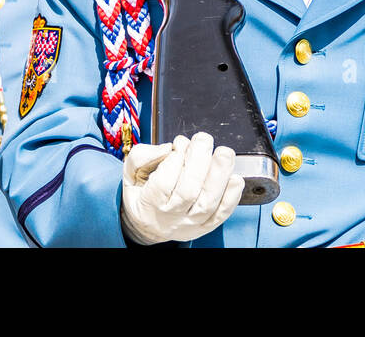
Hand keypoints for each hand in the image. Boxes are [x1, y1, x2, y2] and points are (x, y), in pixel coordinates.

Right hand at [119, 132, 244, 244]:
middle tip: (203, 139)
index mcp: (149, 203)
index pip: (164, 182)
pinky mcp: (207, 225)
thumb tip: (166, 148)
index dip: (175, 159)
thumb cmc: (142, 194)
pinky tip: (234, 177)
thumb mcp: (130, 173)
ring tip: (224, 152)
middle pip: (188, 191)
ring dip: (220, 174)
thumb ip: (141, 156)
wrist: (149, 225)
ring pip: (208, 202)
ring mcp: (191, 223)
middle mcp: (171, 216)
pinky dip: (232, 195)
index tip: (179, 143)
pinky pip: (223, 213)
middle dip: (199, 160)